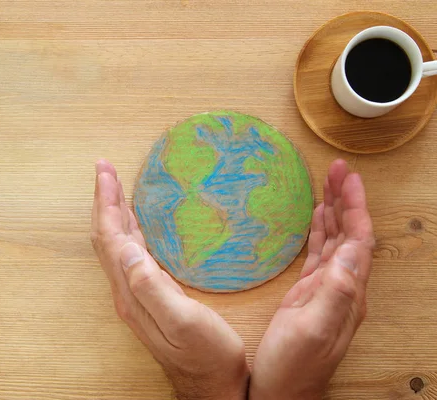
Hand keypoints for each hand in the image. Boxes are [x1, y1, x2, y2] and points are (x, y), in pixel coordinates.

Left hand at [91, 160, 248, 399]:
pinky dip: (128, 231)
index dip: (106, 202)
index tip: (105, 171)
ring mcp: (137, 295)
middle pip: (107, 237)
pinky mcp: (150, 298)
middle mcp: (128, 291)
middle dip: (104, 201)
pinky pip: (130, 254)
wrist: (214, 389)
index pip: (110, 237)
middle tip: (105, 169)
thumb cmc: (208, 357)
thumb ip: (153, 287)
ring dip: (113, 214)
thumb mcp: (184, 322)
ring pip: (117, 244)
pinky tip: (136, 224)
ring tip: (114, 188)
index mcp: (132, 291)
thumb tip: (128, 249)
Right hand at [249, 159, 374, 399]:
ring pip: (334, 241)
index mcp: (348, 293)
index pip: (358, 240)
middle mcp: (342, 288)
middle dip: (345, 200)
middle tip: (336, 169)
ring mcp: (325, 291)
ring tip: (327, 183)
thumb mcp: (313, 328)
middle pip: (350, 234)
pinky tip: (315, 218)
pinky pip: (318, 254)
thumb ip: (336, 289)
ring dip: (333, 211)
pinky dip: (318, 232)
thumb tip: (353, 248)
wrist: (278, 394)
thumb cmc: (292, 366)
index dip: (354, 206)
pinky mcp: (307, 294)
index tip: (347, 177)